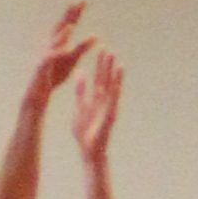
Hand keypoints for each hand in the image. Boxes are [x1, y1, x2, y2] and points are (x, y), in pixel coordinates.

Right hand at [24, 5, 92, 119]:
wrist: (38, 92)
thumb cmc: (54, 75)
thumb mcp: (71, 60)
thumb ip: (81, 48)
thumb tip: (95, 36)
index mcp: (58, 43)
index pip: (68, 24)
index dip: (75, 13)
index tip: (84, 1)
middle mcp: (50, 45)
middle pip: (60, 28)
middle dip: (68, 16)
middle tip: (77, 3)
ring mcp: (45, 54)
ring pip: (54, 42)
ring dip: (62, 34)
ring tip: (71, 26)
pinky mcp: (42, 66)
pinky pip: (50, 58)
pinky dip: (57, 52)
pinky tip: (64, 48)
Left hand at [71, 46, 122, 162]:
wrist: (89, 150)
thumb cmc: (84, 132)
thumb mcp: (80, 107)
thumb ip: (80, 91)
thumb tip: (78, 74)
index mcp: (95, 99)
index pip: (97, 78)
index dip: (99, 65)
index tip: (100, 50)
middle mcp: (103, 100)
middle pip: (105, 79)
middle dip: (105, 64)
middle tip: (107, 48)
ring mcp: (108, 106)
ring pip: (111, 85)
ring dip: (112, 71)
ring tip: (114, 56)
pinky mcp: (110, 112)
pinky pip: (113, 96)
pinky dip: (116, 84)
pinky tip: (119, 73)